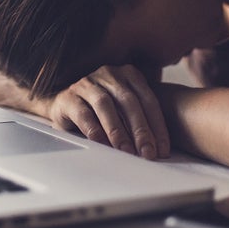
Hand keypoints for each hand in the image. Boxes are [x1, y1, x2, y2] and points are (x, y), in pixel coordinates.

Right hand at [45, 65, 170, 159]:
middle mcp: (109, 74)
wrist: (65, 104)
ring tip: (126, 151)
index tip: (163, 150)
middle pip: (129, 101)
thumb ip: (141, 121)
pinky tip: (102, 144)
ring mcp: (87, 84)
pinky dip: (94, 130)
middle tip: (148, 153)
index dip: (157, 126)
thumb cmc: (101, 110)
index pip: (148, 100)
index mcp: (128, 74)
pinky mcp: (68, 97)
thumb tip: (160, 149)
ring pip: (105, 105)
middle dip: (141, 129)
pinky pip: (83, 113)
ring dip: (118, 130)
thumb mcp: (124, 110)